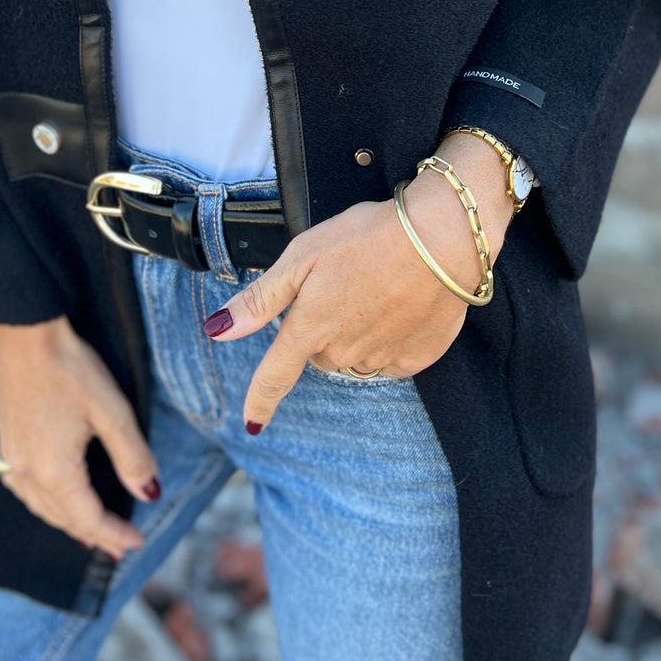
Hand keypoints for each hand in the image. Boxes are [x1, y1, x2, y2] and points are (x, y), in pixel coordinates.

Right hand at [0, 315, 160, 559]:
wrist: (24, 334)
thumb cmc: (70, 369)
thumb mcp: (112, 411)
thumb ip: (132, 456)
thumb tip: (148, 494)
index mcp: (54, 471)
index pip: (89, 519)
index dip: (114, 534)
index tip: (137, 544)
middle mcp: (26, 473)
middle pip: (63, 518)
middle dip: (93, 535)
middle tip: (118, 548)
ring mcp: (10, 458)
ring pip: (41, 507)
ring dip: (67, 522)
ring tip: (89, 532)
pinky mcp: (5, 442)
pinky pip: (25, 490)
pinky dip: (46, 503)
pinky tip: (53, 497)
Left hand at [207, 131, 513, 430]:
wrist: (443, 238)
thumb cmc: (369, 237)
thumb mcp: (303, 255)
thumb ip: (261, 298)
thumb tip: (216, 330)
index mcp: (309, 328)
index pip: (275, 376)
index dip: (260, 401)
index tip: (252, 423)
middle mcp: (342, 352)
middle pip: (318, 355)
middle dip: (321, 331)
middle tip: (344, 285)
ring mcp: (381, 359)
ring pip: (354, 358)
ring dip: (356, 335)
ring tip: (376, 288)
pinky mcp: (416, 358)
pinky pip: (390, 360)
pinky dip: (389, 340)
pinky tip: (401, 306)